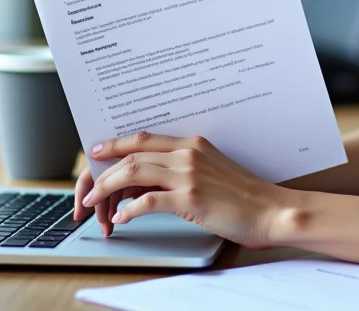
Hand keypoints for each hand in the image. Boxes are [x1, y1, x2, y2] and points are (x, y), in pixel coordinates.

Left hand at [73, 131, 292, 248]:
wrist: (270, 210)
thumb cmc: (243, 195)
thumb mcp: (209, 172)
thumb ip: (178, 171)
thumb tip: (143, 183)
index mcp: (191, 143)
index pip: (142, 139)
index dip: (113, 145)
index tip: (95, 153)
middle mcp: (187, 153)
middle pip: (131, 156)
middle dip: (102, 174)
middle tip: (88, 192)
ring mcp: (189, 175)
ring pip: (133, 173)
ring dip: (107, 190)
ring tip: (95, 207)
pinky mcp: (191, 198)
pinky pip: (147, 201)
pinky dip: (129, 210)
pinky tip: (122, 219)